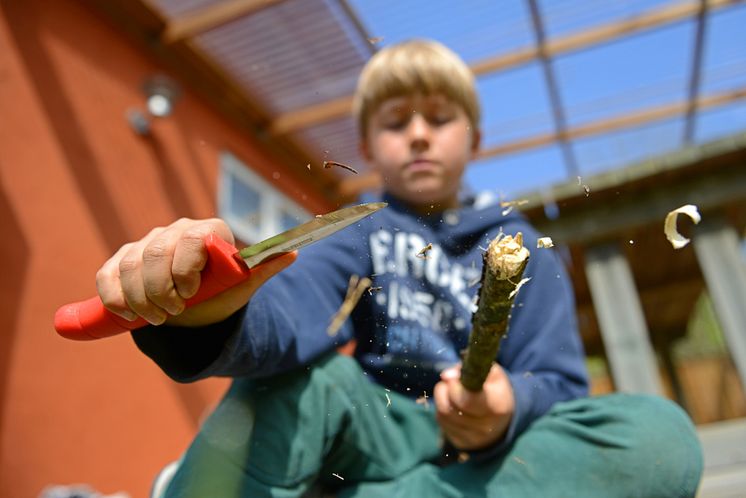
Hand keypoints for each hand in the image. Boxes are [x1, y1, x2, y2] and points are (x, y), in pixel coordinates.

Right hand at [96, 218, 295, 326]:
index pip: (192, 238)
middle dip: (160, 289)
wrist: (199, 306)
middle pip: (155, 252)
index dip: (186, 267)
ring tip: (157, 319)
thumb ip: (265, 268)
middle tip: (173, 314)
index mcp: (208, 231)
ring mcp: (146, 243)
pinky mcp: (122, 261)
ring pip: (129, 264)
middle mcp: (176, 230)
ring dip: (139, 298)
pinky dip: (113, 296)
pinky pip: (107, 273)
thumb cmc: (224, 291)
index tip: (190, 294)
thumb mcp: (244, 284)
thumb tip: (294, 253)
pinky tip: (126, 314)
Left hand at [434, 363, 514, 450]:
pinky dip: (442, 410)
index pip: (468, 400)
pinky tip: (452, 405)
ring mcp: (472, 439)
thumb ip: (471, 368)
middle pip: (449, 408)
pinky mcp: (461, 443)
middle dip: (444, 389)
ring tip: (450, 390)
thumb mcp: (492, 374)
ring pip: (442, 414)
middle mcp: (486, 428)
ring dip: (441, 397)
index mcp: (498, 407)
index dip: (455, 386)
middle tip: (449, 380)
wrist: (502, 421)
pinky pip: (442, 423)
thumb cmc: (495, 391)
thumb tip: (447, 375)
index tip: (452, 375)